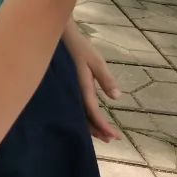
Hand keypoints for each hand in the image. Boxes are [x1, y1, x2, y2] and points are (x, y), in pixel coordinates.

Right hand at [64, 25, 121, 141]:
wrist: (60, 37)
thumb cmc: (79, 47)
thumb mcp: (96, 61)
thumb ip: (106, 79)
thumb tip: (116, 97)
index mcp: (82, 87)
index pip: (93, 112)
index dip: (103, 125)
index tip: (114, 136)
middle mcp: (74, 92)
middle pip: (84, 117)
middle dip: (98, 130)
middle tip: (112, 139)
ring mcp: (70, 90)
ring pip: (79, 114)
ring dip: (91, 124)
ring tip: (103, 133)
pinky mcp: (69, 87)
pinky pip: (76, 106)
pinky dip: (85, 116)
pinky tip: (89, 117)